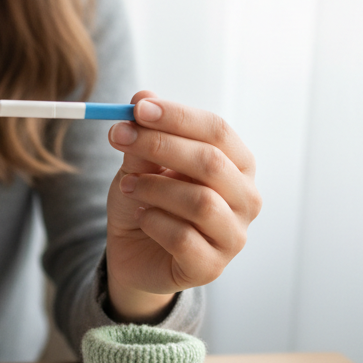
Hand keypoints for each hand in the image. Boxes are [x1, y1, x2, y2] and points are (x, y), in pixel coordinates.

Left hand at [104, 90, 261, 322]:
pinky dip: (154, 221)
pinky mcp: (212, 267)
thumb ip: (145, 134)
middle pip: (211, 163)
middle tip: (117, 136)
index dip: (178, 116)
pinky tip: (142, 217)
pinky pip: (184, 238)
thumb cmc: (146, 200)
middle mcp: (245, 198)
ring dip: (153, 187)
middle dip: (160, 145)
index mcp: (236, 165)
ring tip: (127, 186)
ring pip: (200, 202)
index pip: (217, 131)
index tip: (138, 108)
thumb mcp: (140, 163)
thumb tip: (143, 95)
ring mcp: (233, 236)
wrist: (133, 251)